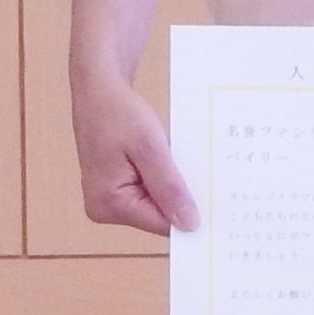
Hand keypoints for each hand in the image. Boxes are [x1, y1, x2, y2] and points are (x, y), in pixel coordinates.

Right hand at [72, 68, 197, 235]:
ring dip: (172, 188)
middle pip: (157, 217)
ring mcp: (108, 201)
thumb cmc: (118, 112)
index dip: (188, 214)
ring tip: (186, 166)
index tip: (215, 205)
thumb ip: (168, 187)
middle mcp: (104, 209)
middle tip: (207, 180)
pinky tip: (172, 166)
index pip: (160, 224)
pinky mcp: (114, 190)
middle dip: (179, 199)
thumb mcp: (149, 147)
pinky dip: (162, 181)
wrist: (98, 90)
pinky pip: (147, 194)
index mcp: (108, 204)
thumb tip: (189, 225)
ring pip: (154, 206)